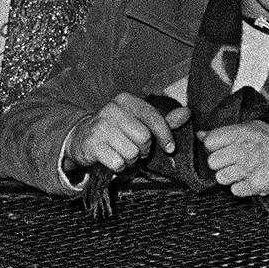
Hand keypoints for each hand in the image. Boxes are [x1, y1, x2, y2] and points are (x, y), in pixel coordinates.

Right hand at [68, 93, 188, 174]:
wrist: (81, 138)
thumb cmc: (116, 131)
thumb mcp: (138, 122)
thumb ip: (163, 120)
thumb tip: (187, 113)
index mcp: (126, 101)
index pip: (153, 117)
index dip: (165, 135)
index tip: (170, 148)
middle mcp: (111, 109)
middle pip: (144, 137)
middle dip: (144, 150)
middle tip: (136, 150)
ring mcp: (99, 126)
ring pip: (132, 152)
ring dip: (131, 160)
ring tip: (122, 154)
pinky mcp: (91, 144)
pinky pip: (118, 162)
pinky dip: (119, 166)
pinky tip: (113, 160)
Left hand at [200, 120, 268, 196]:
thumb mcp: (250, 128)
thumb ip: (225, 131)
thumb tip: (200, 135)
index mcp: (242, 133)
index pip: (210, 142)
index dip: (214, 146)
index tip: (222, 148)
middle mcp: (244, 150)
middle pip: (212, 162)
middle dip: (221, 163)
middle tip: (233, 161)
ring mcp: (249, 169)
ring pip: (221, 178)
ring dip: (230, 176)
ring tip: (242, 170)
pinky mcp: (254, 185)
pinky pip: (234, 190)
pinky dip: (241, 187)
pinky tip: (249, 179)